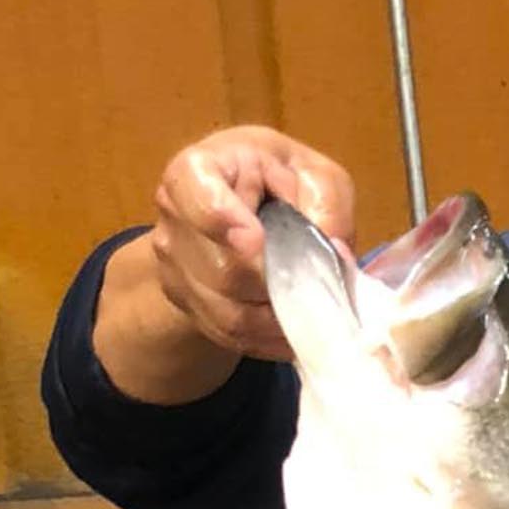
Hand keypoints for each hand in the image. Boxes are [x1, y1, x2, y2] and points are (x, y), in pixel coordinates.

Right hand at [148, 125, 356, 361]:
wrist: (247, 208)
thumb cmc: (282, 182)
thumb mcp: (316, 175)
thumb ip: (328, 205)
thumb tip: (334, 253)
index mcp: (198, 170)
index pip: (195, 194)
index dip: (221, 218)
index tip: (256, 238)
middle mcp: (175, 218)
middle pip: (223, 270)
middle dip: (277, 282)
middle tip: (316, 281)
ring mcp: (174, 266)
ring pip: (228, 313)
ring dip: (279, 317)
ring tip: (314, 307)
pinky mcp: (187, 304)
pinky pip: (231, 335)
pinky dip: (271, 338)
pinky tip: (297, 328)